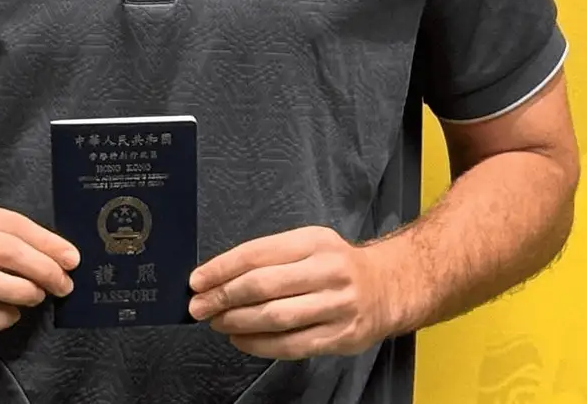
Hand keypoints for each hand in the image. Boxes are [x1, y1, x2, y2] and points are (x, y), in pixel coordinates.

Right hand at [0, 197, 79, 332]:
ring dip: (21, 292)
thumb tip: (54, 254)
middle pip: (2, 251)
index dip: (45, 242)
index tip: (71, 258)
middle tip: (63, 283)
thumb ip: (1, 232)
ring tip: (38, 296)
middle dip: (41, 268)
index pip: (10, 224)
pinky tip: (12, 315)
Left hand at [188, 226, 399, 359]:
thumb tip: (220, 276)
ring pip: (275, 317)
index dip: (221, 268)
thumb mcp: (310, 245)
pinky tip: (241, 340)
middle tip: (199, 306)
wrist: (389, 287)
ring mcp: (336, 305)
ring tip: (217, 322)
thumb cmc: (338, 265)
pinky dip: (259, 344)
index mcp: (314, 242)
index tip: (197, 280)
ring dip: (238, 322)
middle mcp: (327, 271)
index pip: (257, 253)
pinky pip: (291, 344)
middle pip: (263, 286)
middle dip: (223, 297)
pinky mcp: (341, 336)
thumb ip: (271, 257)